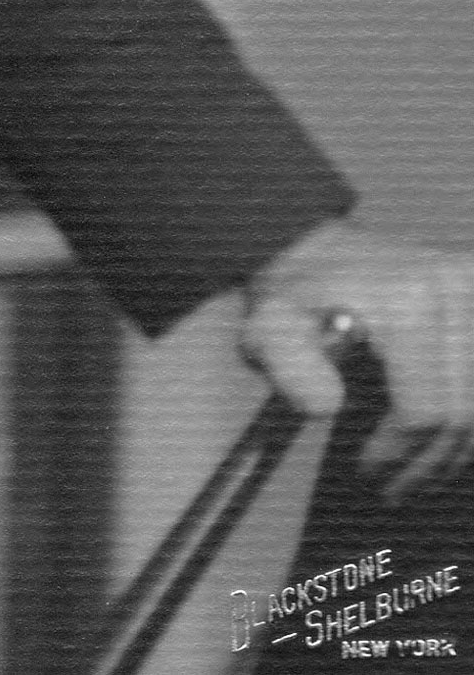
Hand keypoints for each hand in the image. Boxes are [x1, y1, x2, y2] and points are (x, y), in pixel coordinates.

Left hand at [241, 218, 473, 500]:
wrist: (311, 236)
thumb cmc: (292, 286)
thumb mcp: (270, 322)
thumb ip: (289, 366)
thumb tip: (327, 407)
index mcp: (409, 301)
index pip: (423, 409)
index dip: (396, 454)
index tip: (366, 472)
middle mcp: (455, 290)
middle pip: (460, 414)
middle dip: (425, 462)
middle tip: (390, 486)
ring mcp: (472, 289)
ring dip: (450, 448)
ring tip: (412, 471)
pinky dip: (463, 417)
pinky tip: (436, 439)